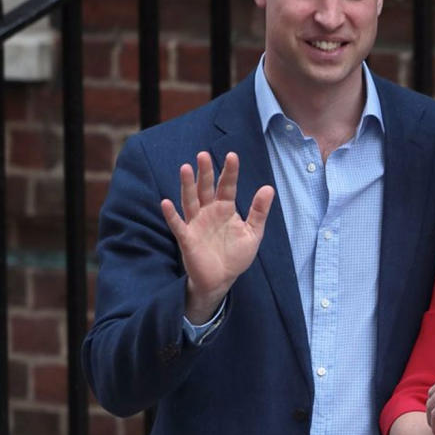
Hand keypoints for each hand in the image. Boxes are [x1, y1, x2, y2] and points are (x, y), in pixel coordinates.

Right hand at [160, 151, 274, 323]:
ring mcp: (196, 223)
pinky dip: (171, 215)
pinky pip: (177, 224)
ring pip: (190, 200)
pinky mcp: (187, 238)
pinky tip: (166, 202)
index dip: (230, 172)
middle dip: (205, 172)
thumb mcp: (253, 233)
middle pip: (206, 188)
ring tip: (186, 168)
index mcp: (226, 209)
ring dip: (187, 185)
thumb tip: (269, 188)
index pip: (228, 186)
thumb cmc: (236, 255)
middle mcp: (209, 212)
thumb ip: (259, 211)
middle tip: (203, 155)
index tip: (232, 155)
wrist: (221, 279)